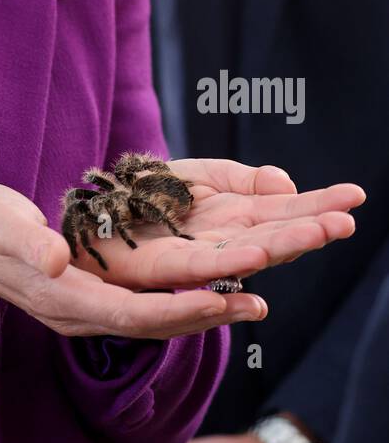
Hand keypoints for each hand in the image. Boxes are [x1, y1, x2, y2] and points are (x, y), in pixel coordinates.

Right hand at [0, 183, 262, 340]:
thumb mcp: (0, 224)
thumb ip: (27, 243)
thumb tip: (56, 261)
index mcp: (66, 298)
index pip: (131, 314)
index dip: (176, 311)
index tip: (219, 301)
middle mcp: (87, 313)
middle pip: (157, 324)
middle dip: (208, 316)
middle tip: (259, 305)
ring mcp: (95, 309)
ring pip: (160, 318)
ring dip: (208, 311)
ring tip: (256, 303)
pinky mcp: (102, 297)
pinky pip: (154, 305)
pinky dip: (188, 300)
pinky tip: (219, 288)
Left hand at [65, 158, 363, 312]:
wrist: (87, 210)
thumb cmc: (141, 196)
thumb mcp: (197, 175)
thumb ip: (241, 179)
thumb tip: (286, 185)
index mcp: (232, 216)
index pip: (284, 212)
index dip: (318, 205)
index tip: (354, 195)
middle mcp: (221, 242)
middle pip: (274, 234)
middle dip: (311, 228)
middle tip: (349, 219)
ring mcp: (195, 257)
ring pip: (246, 254)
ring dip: (284, 246)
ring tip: (321, 233)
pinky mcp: (161, 267)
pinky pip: (199, 267)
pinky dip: (230, 264)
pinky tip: (255, 256)